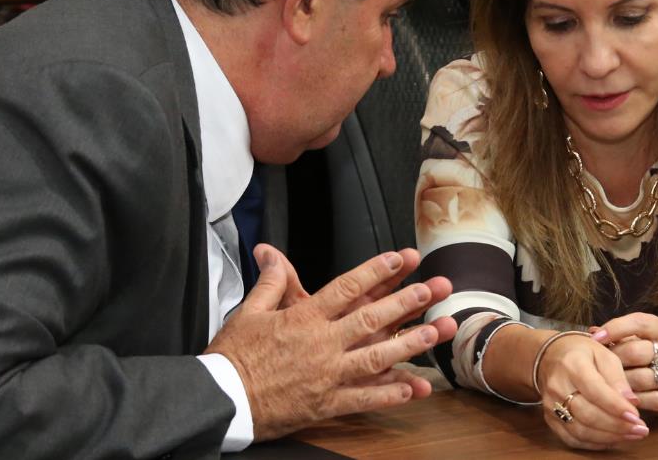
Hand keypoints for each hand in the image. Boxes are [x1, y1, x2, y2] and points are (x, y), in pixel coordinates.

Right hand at [205, 245, 457, 440]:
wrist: (223, 399)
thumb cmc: (233, 356)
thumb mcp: (249, 311)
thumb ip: (270, 281)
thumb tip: (271, 253)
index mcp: (303, 318)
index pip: (346, 288)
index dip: (375, 271)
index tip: (400, 258)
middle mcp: (321, 344)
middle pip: (370, 319)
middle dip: (404, 302)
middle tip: (431, 288)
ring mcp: (326, 375)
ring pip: (376, 357)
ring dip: (409, 344)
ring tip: (435, 332)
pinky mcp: (325, 403)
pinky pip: (364, 399)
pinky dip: (390, 394)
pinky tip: (413, 387)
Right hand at [537, 333, 649, 449]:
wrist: (550, 356)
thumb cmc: (581, 353)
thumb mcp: (603, 354)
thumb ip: (617, 377)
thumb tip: (632, 402)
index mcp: (572, 364)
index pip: (595, 390)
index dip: (616, 407)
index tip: (636, 416)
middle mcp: (558, 386)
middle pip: (588, 415)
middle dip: (617, 426)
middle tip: (641, 429)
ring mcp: (550, 405)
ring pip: (581, 431)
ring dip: (610, 437)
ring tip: (631, 435)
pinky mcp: (550, 418)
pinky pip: (572, 439)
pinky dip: (595, 444)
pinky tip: (613, 439)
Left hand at [595, 312, 657, 414]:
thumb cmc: (649, 354)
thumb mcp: (638, 338)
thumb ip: (617, 333)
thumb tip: (593, 331)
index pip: (639, 323)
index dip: (615, 328)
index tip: (595, 338)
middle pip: (635, 352)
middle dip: (613, 358)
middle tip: (598, 364)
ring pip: (639, 378)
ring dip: (619, 381)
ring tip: (607, 381)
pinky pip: (647, 400)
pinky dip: (631, 399)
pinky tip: (621, 397)